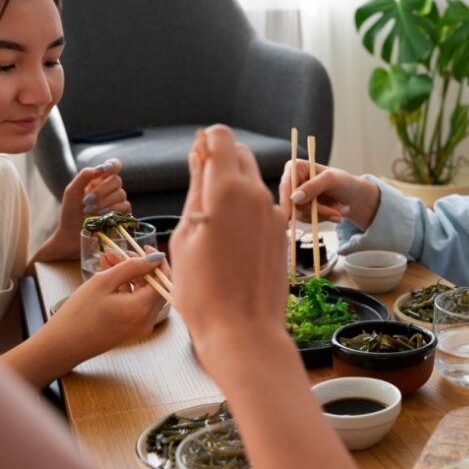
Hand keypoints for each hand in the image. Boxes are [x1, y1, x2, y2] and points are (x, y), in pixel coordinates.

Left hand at [35, 159, 130, 261]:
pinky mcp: (122, 215)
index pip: (114, 166)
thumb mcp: (72, 191)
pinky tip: (100, 216)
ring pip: (121, 194)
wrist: (71, 235)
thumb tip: (102, 168)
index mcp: (98, 180)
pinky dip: (112, 210)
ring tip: (89, 212)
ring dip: (104, 202)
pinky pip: (125, 206)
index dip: (113, 165)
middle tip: (86, 201)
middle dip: (101, 191)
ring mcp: (117, 202)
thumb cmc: (69, 213)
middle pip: (117, 180)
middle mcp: (110, 189)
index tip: (107, 170)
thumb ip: (85, 175)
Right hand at [46, 249, 166, 364]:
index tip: (145, 249)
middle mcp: (147, 320)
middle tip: (119, 253)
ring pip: (143, 293)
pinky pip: (135, 303)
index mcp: (142, 309)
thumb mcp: (104, 282)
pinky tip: (108, 277)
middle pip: (154, 286)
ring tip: (107, 260)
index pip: (164, 280)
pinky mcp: (131, 329)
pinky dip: (126, 289)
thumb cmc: (79, 313)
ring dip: (130, 276)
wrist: (62, 345)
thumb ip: (132, 267)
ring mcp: (140, 327)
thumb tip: (155, 257)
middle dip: (139, 267)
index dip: (157, 262)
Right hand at [169, 125, 289, 374]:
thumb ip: (195, 191)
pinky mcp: (282, 230)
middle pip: (240, 154)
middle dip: (220, 162)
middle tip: (200, 196)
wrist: (244, 331)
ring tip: (214, 225)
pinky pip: (263, 206)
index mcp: (227, 189)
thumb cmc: (203, 291)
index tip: (194, 163)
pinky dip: (248, 210)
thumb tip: (198, 158)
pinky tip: (233, 240)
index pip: (221, 137)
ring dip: (234, 188)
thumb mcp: (186, 237)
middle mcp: (256, 193)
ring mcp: (274, 212)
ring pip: (253, 180)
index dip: (205, 144)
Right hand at [279, 159, 379, 229]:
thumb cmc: (343, 182)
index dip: (285, 201)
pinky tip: (335, 213)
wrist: (353, 195)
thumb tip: (294, 198)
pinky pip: (307, 220)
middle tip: (336, 215)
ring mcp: (297, 198)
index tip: (287, 216)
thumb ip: (313, 186)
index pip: (286, 185)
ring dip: (323, 216)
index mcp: (295, 168)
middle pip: (294, 204)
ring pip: (301, 214)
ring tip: (340, 211)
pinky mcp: (302, 210)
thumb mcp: (331, 180)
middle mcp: (292, 183)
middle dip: (316, 211)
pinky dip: (323, 219)